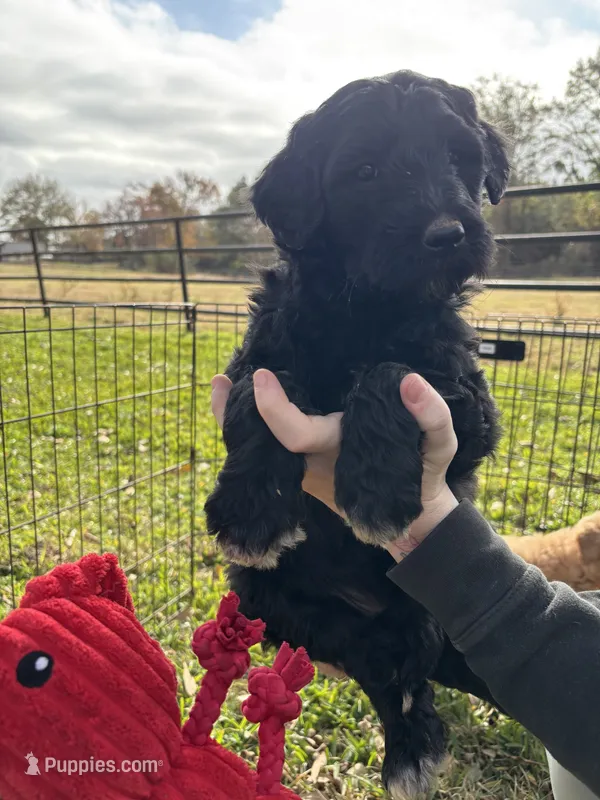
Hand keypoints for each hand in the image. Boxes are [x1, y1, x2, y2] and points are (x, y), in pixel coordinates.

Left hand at [211, 370, 458, 560]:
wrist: (412, 515)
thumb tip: (407, 382)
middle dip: (235, 415)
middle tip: (219, 380)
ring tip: (220, 383)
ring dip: (237, 419)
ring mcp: (304, 468)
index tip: (261, 377)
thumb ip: (431, 415)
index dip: (273, 408)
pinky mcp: (305, 465)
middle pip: (260, 444)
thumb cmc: (424, 476)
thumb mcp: (441, 445)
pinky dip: (254, 423)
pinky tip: (241, 399)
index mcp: (335, 453)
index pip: (295, 433)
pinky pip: (271, 445)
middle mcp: (311, 463)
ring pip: (260, 447)